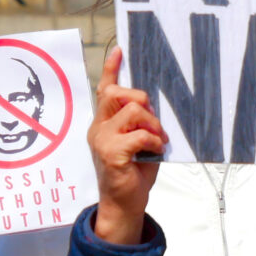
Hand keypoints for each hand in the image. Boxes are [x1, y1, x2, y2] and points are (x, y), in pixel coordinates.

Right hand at [88, 47, 164, 244]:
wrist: (123, 205)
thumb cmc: (132, 174)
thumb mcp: (137, 143)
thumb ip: (138, 123)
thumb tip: (150, 106)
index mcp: (103, 123)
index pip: (104, 90)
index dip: (111, 69)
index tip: (119, 50)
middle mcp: (98, 128)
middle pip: (120, 93)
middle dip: (143, 101)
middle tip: (154, 124)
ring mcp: (102, 139)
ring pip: (133, 110)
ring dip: (153, 124)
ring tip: (158, 141)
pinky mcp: (111, 152)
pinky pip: (139, 134)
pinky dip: (153, 140)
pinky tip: (155, 151)